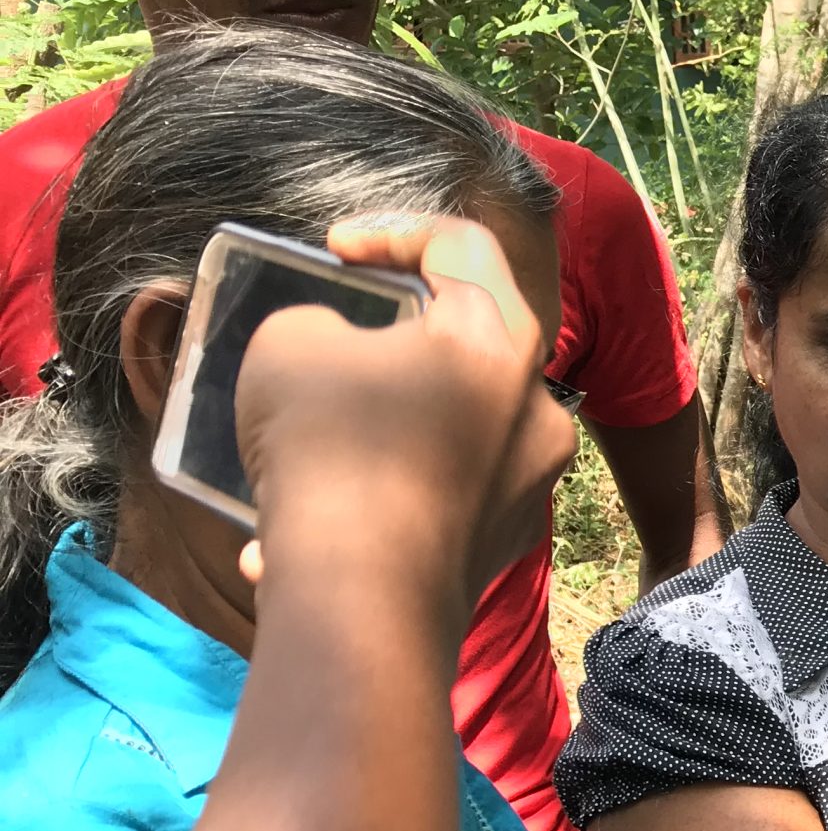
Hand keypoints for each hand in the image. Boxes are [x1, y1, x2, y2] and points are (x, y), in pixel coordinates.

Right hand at [234, 215, 572, 618]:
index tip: (335, 252)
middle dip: (392, 339)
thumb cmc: (331, 450)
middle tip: (333, 347)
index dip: (391, 230)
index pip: (463, 245)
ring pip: (450, 430)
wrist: (364, 601)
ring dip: (378, 431)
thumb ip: (320, 325)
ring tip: (303, 455)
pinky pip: (438, 497)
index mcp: (500, 339)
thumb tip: (338, 352)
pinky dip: (381, 499)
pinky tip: (306, 532)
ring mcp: (531, 481)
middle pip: (468, 343)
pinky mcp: (505, 544)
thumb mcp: (289, 346)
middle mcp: (537, 408)